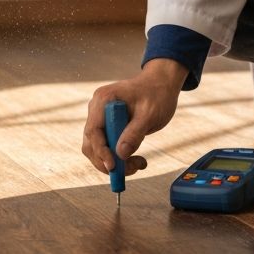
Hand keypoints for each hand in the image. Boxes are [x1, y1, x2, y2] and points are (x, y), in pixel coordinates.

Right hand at [81, 58, 186, 175]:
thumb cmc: (156, 95)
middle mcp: (97, 109)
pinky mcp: (107, 126)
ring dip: (114, 162)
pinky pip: (106, 146)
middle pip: (91, 143)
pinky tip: (135, 160)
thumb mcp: (149, 114)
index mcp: (103, 100)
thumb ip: (134, 133)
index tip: (113, 166)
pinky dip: (118, 157)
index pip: (93, 131)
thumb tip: (120, 154)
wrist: (161, 85)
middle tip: (132, 169)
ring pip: (97, 149)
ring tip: (138, 164)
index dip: (101, 151)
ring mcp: (100, 117)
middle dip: (108, 161)